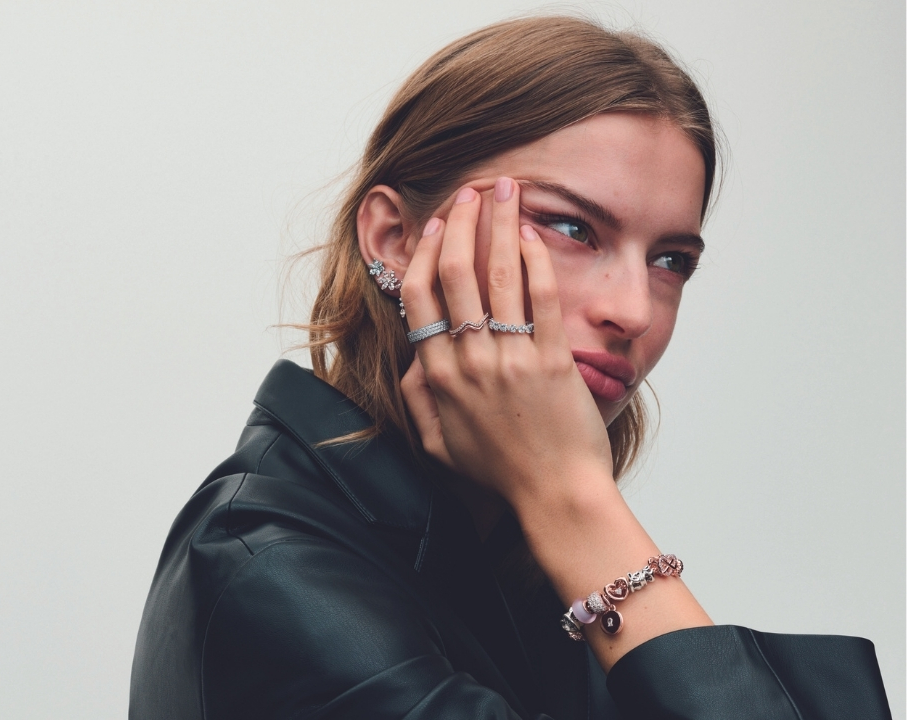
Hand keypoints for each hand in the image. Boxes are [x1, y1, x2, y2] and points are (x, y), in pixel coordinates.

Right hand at [398, 178, 614, 510]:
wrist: (554, 495)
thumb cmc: (499, 472)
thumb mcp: (437, 443)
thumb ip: (418, 398)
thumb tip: (415, 358)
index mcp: (437, 377)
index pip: (421, 299)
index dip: (428, 254)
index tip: (439, 225)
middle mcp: (469, 361)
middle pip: (457, 275)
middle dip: (464, 223)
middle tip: (473, 191)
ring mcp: (511, 359)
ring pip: (498, 276)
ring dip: (500, 225)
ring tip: (507, 189)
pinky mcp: (553, 360)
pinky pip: (542, 298)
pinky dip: (537, 260)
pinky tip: (535, 233)